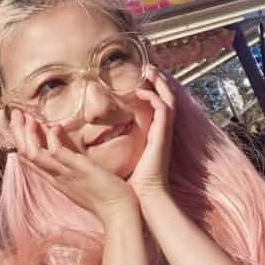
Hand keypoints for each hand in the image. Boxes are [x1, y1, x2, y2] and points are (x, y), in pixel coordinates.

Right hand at [0, 109, 136, 221]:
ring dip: (28, 135)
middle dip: (17, 133)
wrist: (119, 213)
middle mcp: (55, 177)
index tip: (16, 122)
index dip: (19, 140)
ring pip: (35, 155)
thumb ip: (70, 163)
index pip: (28, 159)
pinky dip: (53, 140)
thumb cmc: (104, 196)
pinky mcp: (79, 171)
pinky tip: (54, 127)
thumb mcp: (80, 178)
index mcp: (54, 178)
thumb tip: (61, 145)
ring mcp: (65, 174)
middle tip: (14, 114)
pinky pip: (59, 155)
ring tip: (26, 117)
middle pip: (26, 155)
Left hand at [128, 68, 174, 203]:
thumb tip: (96, 138)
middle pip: (166, 98)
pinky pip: (163, 108)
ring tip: (149, 70)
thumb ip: (116, 145)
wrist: (144, 197)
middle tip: (148, 67)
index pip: (157, 106)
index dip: (152, 91)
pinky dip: (153, 97)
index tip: (141, 79)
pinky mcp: (163, 134)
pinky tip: (140, 91)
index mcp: (153, 135)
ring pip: (168, 98)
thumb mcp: (123, 157)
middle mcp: (161, 131)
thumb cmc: (132, 182)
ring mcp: (164, 132)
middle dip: (159, 81)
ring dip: (159, 83)